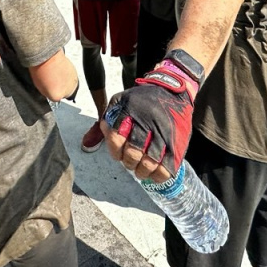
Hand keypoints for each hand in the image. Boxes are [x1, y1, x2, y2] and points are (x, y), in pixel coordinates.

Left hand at [100, 60, 198, 182]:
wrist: (172, 91)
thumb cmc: (142, 99)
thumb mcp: (121, 100)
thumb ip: (106, 119)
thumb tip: (88, 141)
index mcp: (130, 110)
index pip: (116, 136)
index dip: (114, 150)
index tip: (118, 154)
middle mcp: (147, 122)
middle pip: (133, 152)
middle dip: (128, 162)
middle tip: (130, 162)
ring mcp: (163, 133)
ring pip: (150, 162)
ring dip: (142, 171)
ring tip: (140, 170)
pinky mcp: (177, 143)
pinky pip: (167, 166)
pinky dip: (159, 175)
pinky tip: (154, 173)